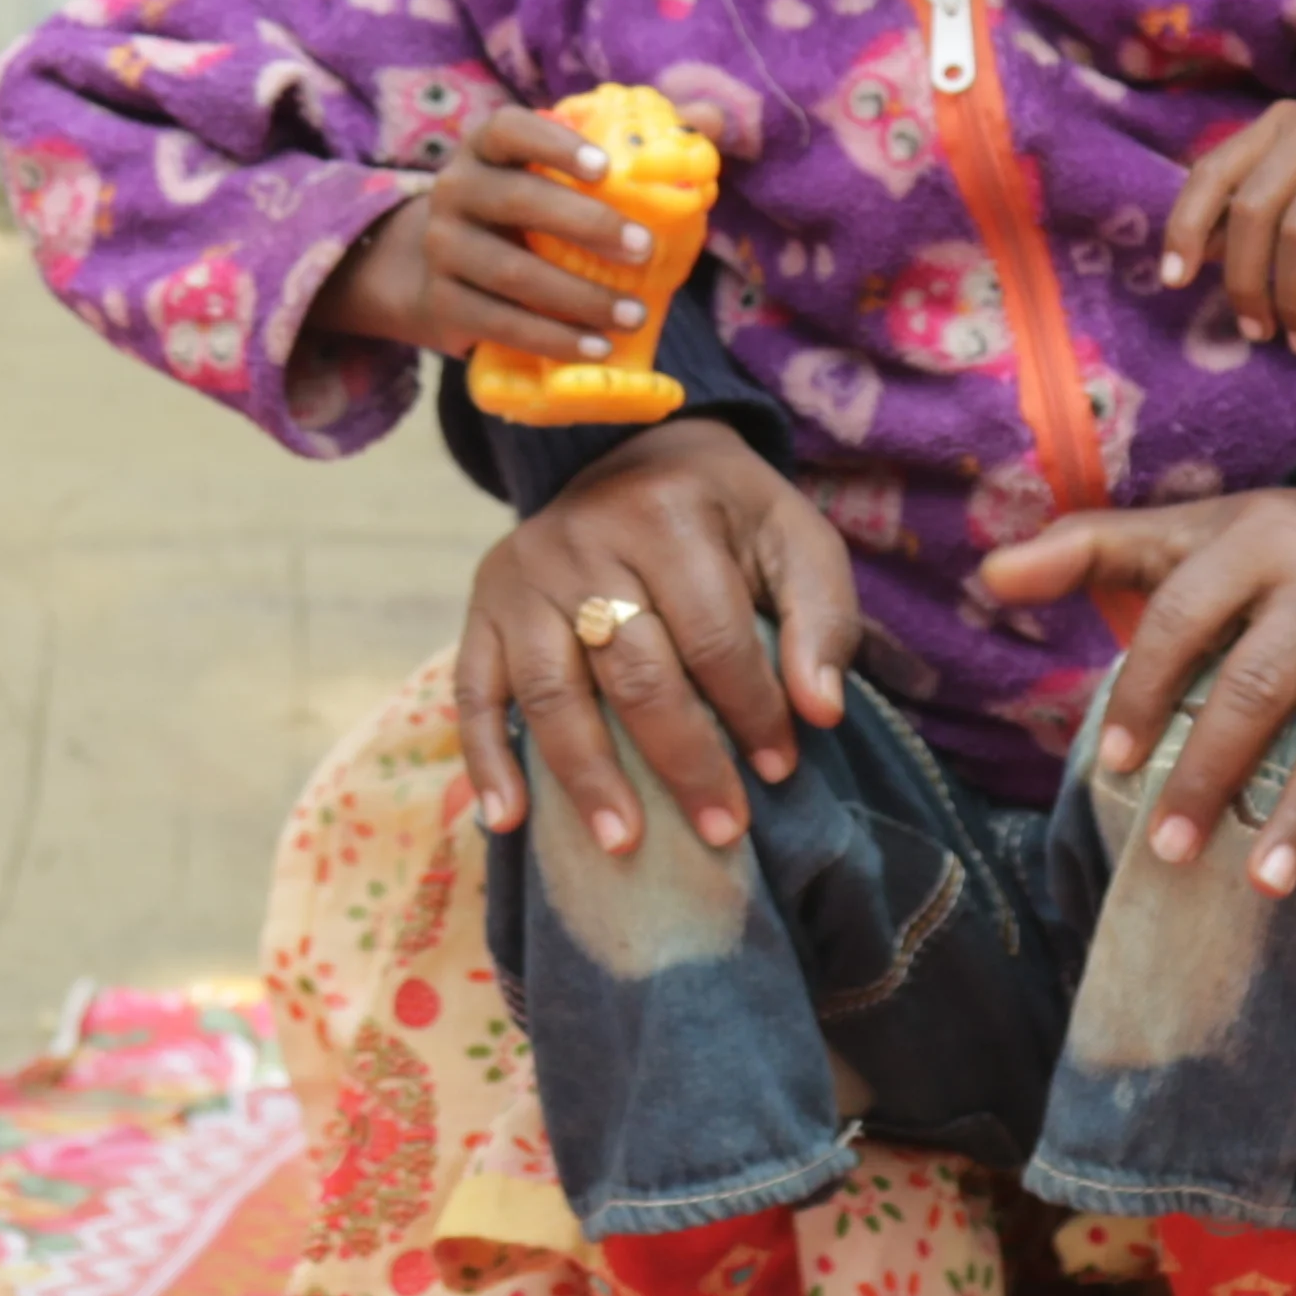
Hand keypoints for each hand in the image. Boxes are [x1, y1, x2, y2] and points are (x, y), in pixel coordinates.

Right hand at [339, 106, 670, 366]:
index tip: (607, 167)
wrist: (443, 270)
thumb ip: (635, 140)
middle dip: (586, 224)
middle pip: (515, 200)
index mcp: (487, 148)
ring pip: (509, 271)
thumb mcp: (563, 174)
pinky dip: (550, 338)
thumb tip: (711, 120)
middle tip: (645, 250)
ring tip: (634, 315)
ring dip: (578, 296)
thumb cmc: (529, 210)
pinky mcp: (442, 304)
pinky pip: (497, 323)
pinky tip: (595, 347)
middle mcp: (455, 191)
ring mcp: (442, 249)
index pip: (509, 129)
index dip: (556, 144)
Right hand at [456, 418, 863, 859]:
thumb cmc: (728, 514)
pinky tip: (505, 820)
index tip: (781, 769)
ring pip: (550, 690)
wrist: (635, 452)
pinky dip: (486, 758)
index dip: (751, 709)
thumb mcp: (794, 537)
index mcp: (669, 514)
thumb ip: (822, 616)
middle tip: (721, 829)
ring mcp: (523, 574)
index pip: (712, 634)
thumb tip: (820, 713)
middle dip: (683, 759)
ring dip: (587, 775)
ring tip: (623, 843)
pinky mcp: (483, 605)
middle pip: (633, 671)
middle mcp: (584, 540)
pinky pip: (473, 688)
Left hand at [974, 485, 1295, 901]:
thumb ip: (1092, 549)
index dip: (1146, 688)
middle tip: (1170, 850)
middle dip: (1215, 770)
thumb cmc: (1285, 546)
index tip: (1111, 762)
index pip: (1187, 615)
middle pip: (1265, 683)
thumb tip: (987, 574)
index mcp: (1259, 542)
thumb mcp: (1196, 533)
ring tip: (1265, 887)